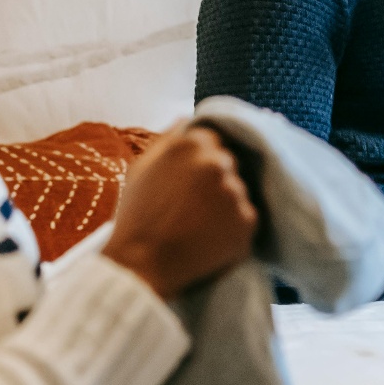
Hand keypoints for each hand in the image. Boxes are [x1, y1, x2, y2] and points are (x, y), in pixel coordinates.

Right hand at [104, 126, 257, 299]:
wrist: (142, 265)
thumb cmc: (136, 217)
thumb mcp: (140, 168)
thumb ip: (167, 139)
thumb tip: (187, 119)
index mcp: (192, 144)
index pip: (212, 141)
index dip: (199, 162)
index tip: (187, 182)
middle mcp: (218, 163)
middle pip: (229, 164)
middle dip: (215, 180)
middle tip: (192, 205)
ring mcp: (235, 192)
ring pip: (237, 191)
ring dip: (225, 204)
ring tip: (197, 224)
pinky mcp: (247, 222)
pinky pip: (245, 218)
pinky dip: (232, 227)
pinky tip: (208, 237)